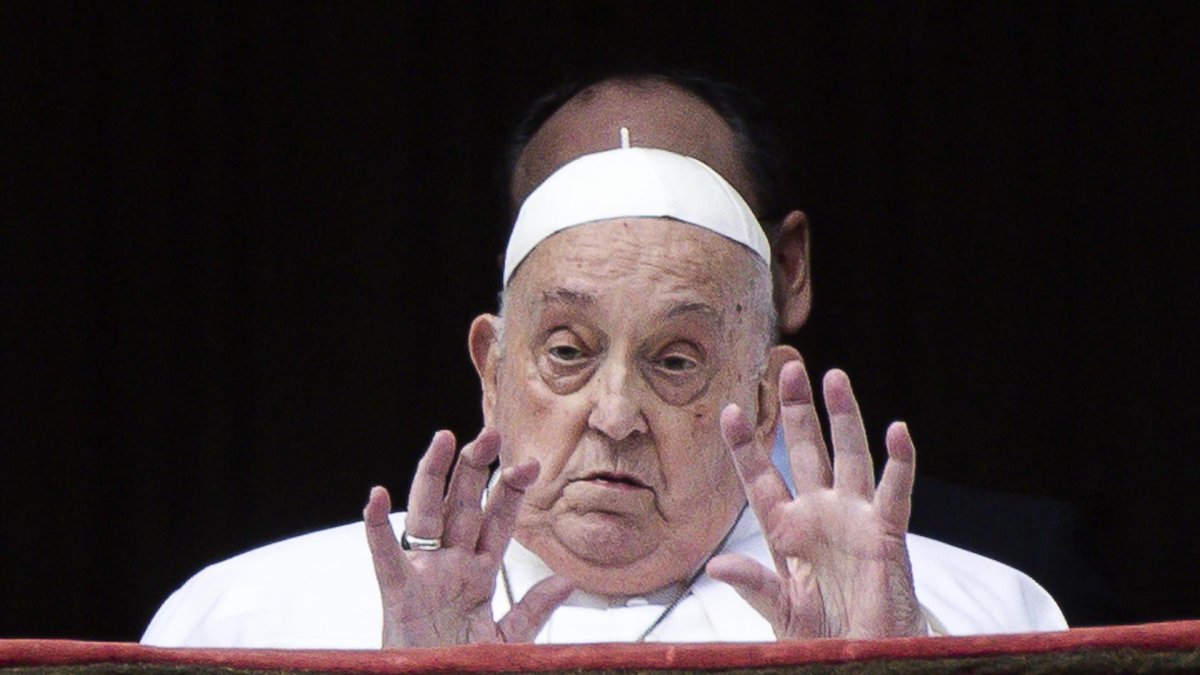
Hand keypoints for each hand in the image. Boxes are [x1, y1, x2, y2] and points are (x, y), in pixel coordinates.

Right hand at [363, 429, 573, 646]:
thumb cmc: (462, 666)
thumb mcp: (506, 640)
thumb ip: (533, 609)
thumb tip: (567, 581)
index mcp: (478, 573)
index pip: (497, 522)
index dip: (511, 492)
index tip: (530, 463)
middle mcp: (449, 565)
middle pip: (462, 505)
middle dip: (476, 469)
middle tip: (492, 432)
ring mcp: (422, 576)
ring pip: (427, 515)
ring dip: (433, 477)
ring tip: (444, 439)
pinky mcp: (397, 595)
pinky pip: (385, 557)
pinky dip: (377, 527)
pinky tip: (378, 496)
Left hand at [707, 361, 923, 638]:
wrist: (864, 656)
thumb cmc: (821, 634)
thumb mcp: (779, 610)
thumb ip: (752, 584)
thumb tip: (715, 566)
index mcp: (785, 529)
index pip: (760, 478)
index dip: (745, 445)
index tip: (729, 411)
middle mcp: (818, 513)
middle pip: (805, 450)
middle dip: (796, 410)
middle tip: (788, 367)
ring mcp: (853, 518)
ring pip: (848, 456)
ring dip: (843, 417)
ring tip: (835, 377)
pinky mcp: (886, 533)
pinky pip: (894, 492)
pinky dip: (899, 462)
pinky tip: (897, 430)